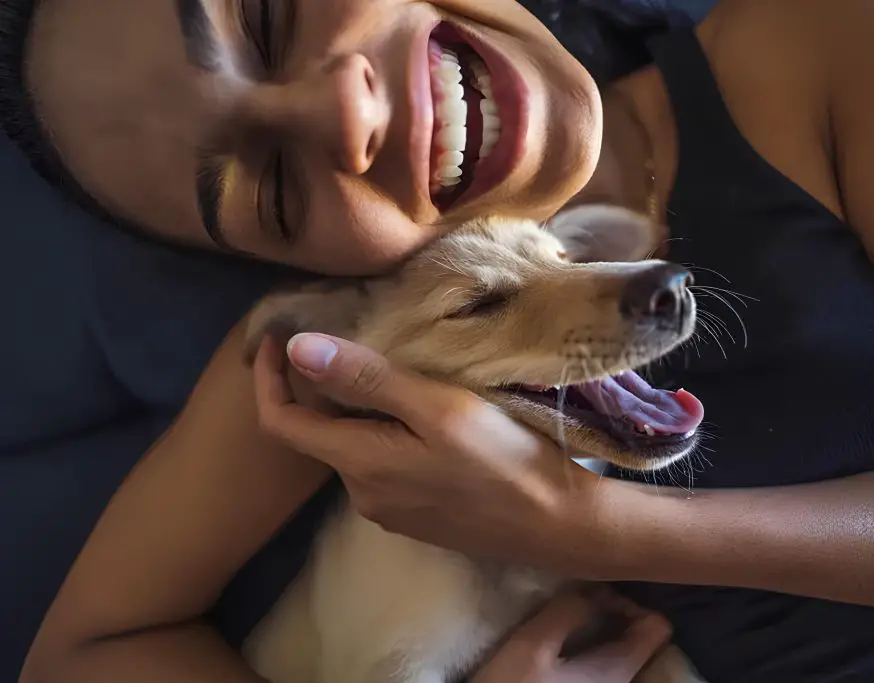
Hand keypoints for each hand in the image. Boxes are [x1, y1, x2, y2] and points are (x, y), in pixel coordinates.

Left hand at [252, 332, 604, 572]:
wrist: (559, 524)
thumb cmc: (504, 458)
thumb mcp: (438, 407)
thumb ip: (368, 380)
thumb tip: (297, 348)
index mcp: (358, 464)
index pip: (280, 422)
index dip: (268, 377)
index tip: (277, 336)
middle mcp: (362, 494)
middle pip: (320, 433)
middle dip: (323, 387)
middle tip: (352, 336)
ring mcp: (389, 511)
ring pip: (355, 448)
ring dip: (360, 410)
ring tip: (395, 369)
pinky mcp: (417, 517)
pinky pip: (382, 467)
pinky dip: (384, 433)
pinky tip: (421, 413)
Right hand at [471, 590, 671, 682]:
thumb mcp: (532, 644)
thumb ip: (568, 611)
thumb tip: (595, 590)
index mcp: (618, 670)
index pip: (659, 626)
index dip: (631, 602)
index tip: (595, 597)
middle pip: (641, 638)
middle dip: (613, 613)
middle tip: (577, 602)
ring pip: (620, 651)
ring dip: (599, 629)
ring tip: (568, 618)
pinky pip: (603, 664)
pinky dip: (590, 646)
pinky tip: (562, 642)